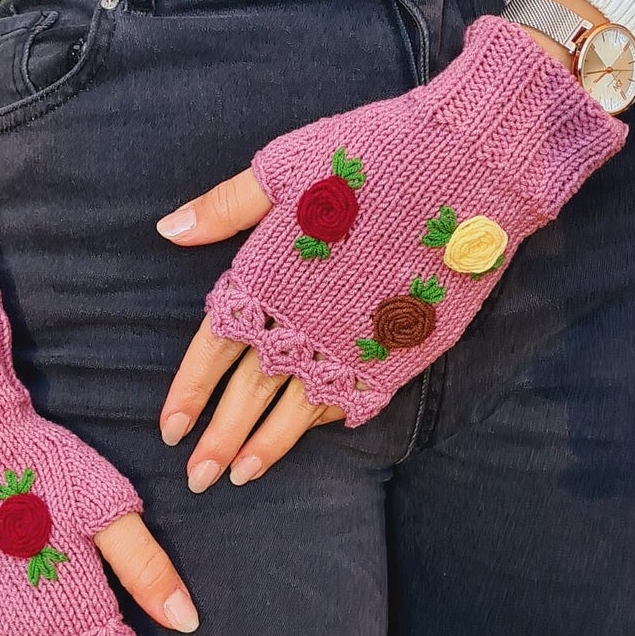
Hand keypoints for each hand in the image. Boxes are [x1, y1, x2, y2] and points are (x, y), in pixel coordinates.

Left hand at [156, 14, 626, 476]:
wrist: (467, 166)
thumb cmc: (372, 155)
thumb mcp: (287, 169)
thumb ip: (226, 208)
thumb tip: (168, 230)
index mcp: (267, 279)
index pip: (212, 352)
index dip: (187, 394)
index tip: (168, 430)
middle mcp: (303, 322)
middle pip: (247, 395)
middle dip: (218, 441)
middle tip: (198, 479)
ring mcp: (351, 343)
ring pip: (295, 411)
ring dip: (264, 447)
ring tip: (242, 477)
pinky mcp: (396, 351)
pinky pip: (353, 398)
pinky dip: (327, 422)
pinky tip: (310, 438)